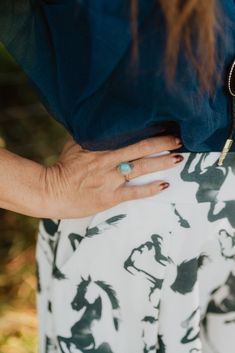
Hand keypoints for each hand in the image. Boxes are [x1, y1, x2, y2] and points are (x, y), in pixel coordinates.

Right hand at [42, 135, 182, 217]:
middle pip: (140, 148)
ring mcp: (110, 180)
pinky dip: (150, 189)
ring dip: (162, 162)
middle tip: (179, 139)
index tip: (164, 125)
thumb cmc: (63, 167)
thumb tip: (101, 123)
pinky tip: (164, 185)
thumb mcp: (74, 144)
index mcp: (99, 147)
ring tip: (178, 158)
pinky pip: (134, 192)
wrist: (50, 192)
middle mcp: (107, 161)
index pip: (129, 135)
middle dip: (162, 143)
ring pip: (141, 168)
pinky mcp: (110, 198)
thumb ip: (91, 134)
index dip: (148, 130)